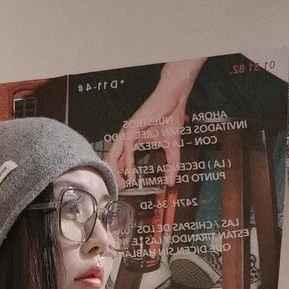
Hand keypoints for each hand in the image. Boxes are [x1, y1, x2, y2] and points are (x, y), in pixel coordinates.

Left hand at [105, 58, 205, 189]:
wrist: (175, 98)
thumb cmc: (171, 117)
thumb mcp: (172, 147)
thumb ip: (172, 165)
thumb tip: (171, 182)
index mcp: (133, 141)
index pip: (121, 161)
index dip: (120, 175)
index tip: (124, 188)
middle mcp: (127, 137)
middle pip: (113, 159)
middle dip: (114, 177)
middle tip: (120, 191)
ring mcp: (128, 132)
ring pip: (115, 155)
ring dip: (117, 172)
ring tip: (122, 185)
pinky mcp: (132, 127)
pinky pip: (128, 148)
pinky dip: (128, 162)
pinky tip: (130, 174)